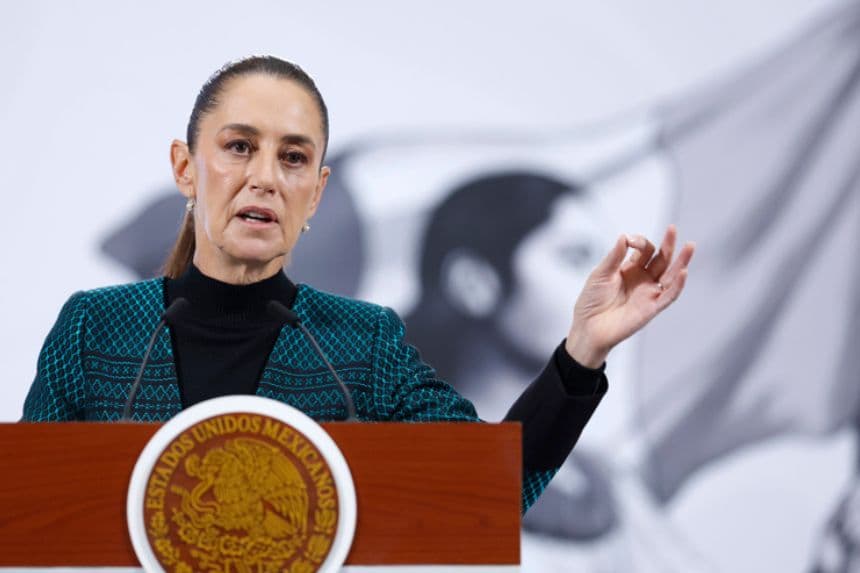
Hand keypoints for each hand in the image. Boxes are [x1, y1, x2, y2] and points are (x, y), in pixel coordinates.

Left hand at [565, 225, 694, 367]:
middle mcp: (642, 280)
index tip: (629, 241)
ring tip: (690, 246)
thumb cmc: (591, 301)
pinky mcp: (651, 308)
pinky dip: (677, 285)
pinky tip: (683, 271)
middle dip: (668, 245)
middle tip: (673, 229)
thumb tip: (624, 236)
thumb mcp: (600, 274)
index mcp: (630, 269)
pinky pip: (669, 296)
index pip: (644, 251)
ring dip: (681, 262)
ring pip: (671, 275)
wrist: (588, 327)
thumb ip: (614, 256)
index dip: (640, 242)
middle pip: (661, 260)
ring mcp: (648, 293)